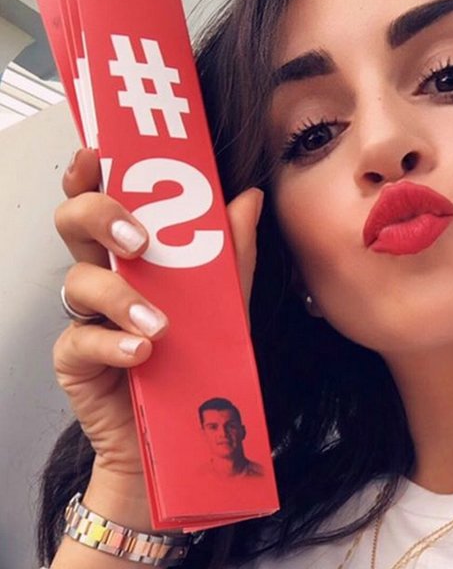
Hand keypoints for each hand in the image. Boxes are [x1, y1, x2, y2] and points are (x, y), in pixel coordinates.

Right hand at [53, 148, 263, 478]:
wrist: (181, 427)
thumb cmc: (197, 359)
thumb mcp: (225, 303)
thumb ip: (234, 253)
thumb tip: (248, 197)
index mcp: (133, 256)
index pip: (106, 202)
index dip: (91, 175)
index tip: (97, 155)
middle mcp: (105, 276)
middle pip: (75, 224)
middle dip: (98, 215)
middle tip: (138, 237)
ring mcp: (86, 318)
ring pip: (78, 281)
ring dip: (120, 296)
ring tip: (159, 323)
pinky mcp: (76, 359)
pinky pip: (80, 341)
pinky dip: (113, 344)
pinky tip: (141, 352)